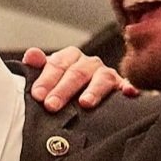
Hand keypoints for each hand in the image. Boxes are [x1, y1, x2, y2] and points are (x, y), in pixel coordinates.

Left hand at [22, 46, 137, 111]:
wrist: (85, 93)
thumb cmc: (63, 84)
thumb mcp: (50, 74)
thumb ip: (39, 66)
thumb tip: (30, 55)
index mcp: (70, 57)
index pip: (57, 65)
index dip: (46, 80)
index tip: (37, 95)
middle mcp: (89, 63)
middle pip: (76, 73)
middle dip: (63, 90)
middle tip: (51, 105)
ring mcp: (106, 74)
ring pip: (101, 78)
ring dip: (93, 90)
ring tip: (85, 103)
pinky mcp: (121, 87)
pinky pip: (126, 86)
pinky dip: (129, 87)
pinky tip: (129, 93)